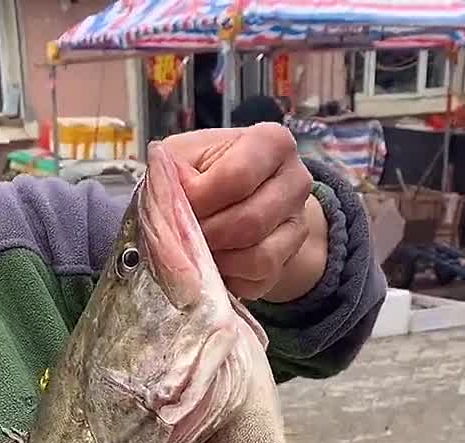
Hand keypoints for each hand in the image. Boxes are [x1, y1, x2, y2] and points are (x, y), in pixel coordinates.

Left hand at [161, 125, 328, 302]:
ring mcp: (298, 224)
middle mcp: (296, 180)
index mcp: (272, 142)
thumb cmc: (201, 173)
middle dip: (207, 235)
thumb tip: (166, 203)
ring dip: (218, 260)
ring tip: (197, 248)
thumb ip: (170, 176)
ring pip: (259, 257)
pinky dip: (229, 277)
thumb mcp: (181, 159)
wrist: (230, 201)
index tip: (179, 206)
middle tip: (184, 235)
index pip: (238, 176)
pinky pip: (259, 279)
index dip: (201, 200)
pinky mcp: (289, 260)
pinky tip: (214, 262)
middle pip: (249, 221)